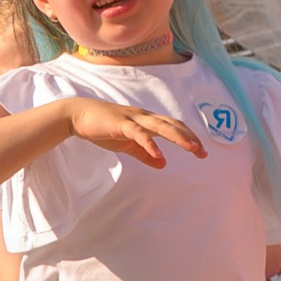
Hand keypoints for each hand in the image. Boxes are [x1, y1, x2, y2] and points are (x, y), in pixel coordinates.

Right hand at [66, 97, 206, 167]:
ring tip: (192, 148)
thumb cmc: (103, 128)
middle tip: (202, 152)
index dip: (188, 137)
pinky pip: (138, 134)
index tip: (201, 152)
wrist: (78, 116)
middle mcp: (143, 117)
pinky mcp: (120, 124)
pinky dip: (150, 144)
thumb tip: (163, 164)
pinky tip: (159, 155)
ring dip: (178, 137)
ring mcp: (132, 119)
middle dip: (189, 137)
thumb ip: (145, 154)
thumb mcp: (127, 145)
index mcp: (146, 121)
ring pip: (160, 126)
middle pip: (172, 125)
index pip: (173, 126)